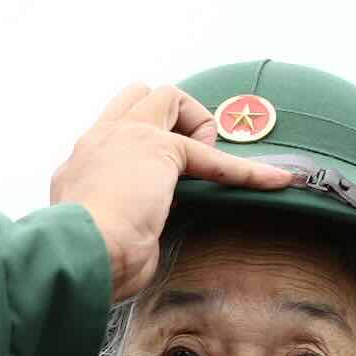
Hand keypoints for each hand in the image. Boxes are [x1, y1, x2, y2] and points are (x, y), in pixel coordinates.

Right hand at [51, 83, 294, 302]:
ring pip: (166, 96)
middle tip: (181, 162)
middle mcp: (98, 142)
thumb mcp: (97, 232)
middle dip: (166, 116)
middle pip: (136, 97)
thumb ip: (116, 217)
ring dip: (194, 122)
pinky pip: (212, 155)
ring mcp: (126, 139)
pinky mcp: (161, 152)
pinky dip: (246, 170)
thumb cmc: (86, 259)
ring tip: (205, 166)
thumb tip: (145, 228)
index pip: (113, 134)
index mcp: (80, 166)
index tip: (158, 181)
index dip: (141, 146)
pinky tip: (275, 182)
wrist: (81, 255)